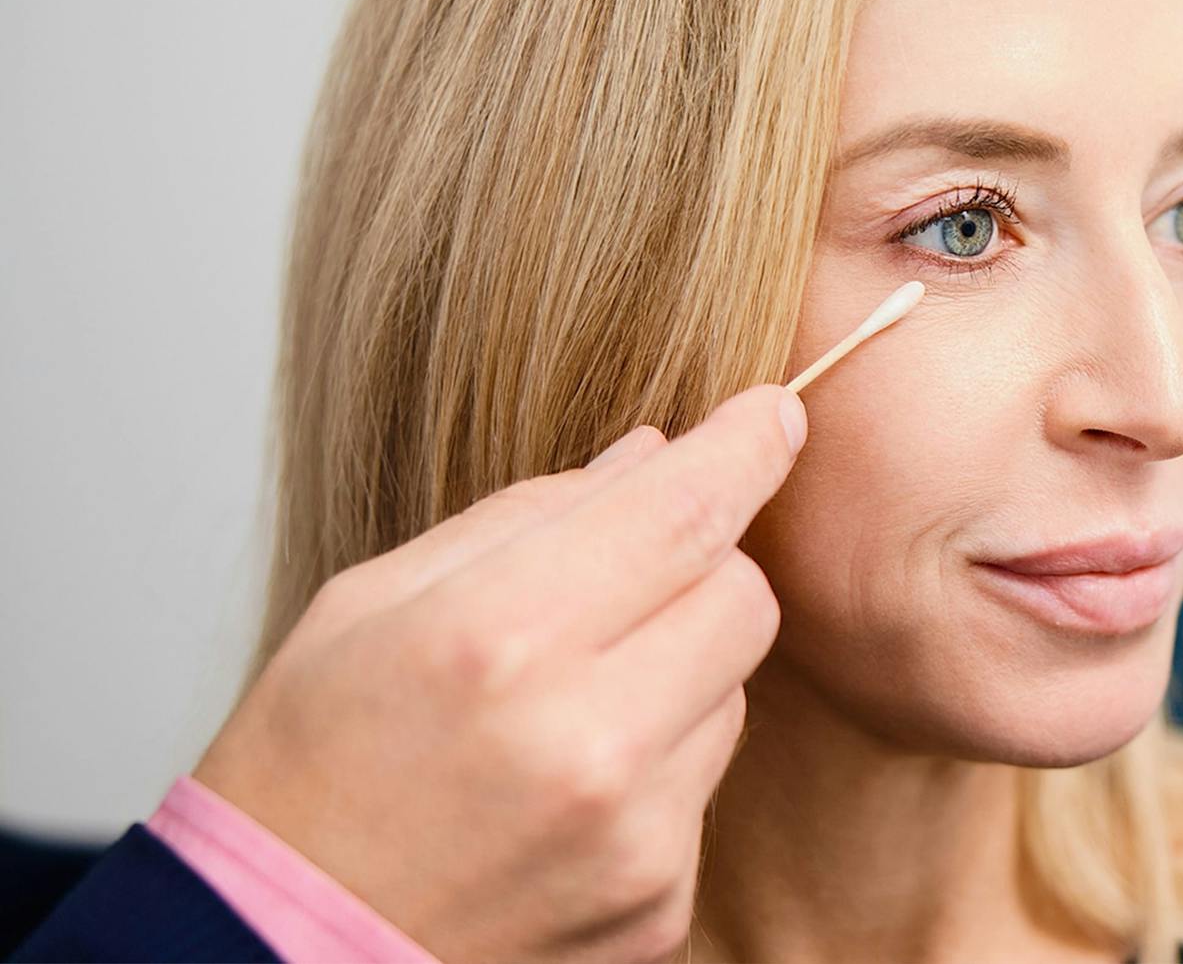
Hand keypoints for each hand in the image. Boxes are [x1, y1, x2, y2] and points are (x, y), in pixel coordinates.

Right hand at [191, 383, 806, 963]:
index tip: (772, 415)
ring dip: (678, 670)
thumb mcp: (368, 605)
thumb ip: (524, 518)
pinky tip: (563, 788)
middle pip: (744, 596)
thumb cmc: (301, 774)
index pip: (687, 511)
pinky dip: (658, 763)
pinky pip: (705, 785)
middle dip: (704, 564)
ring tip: (562, 705)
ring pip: (735, 690)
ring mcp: (634, 838)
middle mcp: (586, 742)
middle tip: (627, 578)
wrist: (268, 958)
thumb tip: (655, 455)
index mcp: (499, 640)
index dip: (747, 446)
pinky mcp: (659, 907)